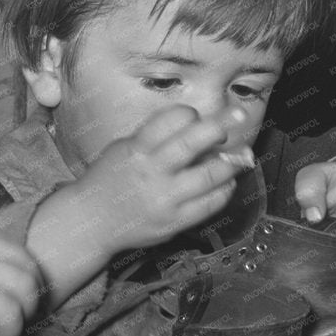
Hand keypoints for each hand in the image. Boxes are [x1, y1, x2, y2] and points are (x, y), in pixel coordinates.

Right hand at [67, 105, 250, 255]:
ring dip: (231, 162)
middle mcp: (152, 171)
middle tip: (238, 116)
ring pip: (210, 175)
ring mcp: (165, 198)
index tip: (196, 116)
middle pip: (193, 142)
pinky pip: (210, 204)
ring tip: (242, 155)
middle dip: (220, 125)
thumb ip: (153, 137)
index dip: (189, 113)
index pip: (171, 119)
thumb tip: (194, 124)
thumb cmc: (110, 180)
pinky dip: (225, 190)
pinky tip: (226, 182)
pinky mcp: (175, 222)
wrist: (93, 221)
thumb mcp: (123, 148)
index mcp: (137, 149)